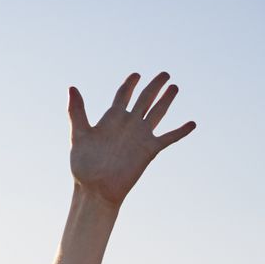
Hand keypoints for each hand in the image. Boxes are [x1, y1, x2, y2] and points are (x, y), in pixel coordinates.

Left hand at [68, 71, 194, 206]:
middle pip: (145, 99)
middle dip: (154, 86)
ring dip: (166, 100)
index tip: (136, 75)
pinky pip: (169, 138)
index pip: (123, 95)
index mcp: (112, 118)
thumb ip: (77, 111)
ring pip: (158, 112)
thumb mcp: (79, 135)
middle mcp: (128, 124)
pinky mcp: (150, 149)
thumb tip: (72, 87)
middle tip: (165, 74)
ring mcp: (140, 136)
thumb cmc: (83, 165)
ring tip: (175, 87)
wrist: (95, 189)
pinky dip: (180, 131)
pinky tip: (192, 124)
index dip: (130, 84)